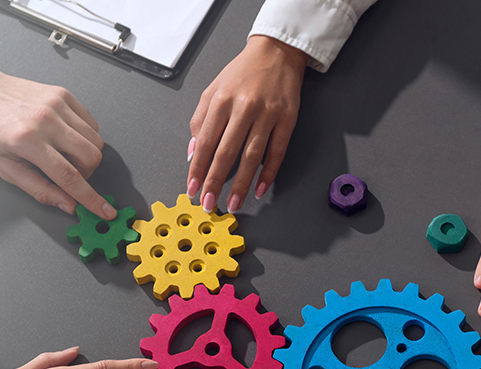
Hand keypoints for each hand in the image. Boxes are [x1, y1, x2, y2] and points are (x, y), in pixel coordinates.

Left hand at [0, 54, 113, 219]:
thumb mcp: (3, 167)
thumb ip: (39, 188)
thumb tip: (67, 204)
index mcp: (27, 141)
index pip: (70, 177)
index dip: (91, 198)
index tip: (105, 210)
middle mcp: (45, 120)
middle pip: (91, 157)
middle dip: (87, 173)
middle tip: (70, 174)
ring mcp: (56, 104)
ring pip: (95, 140)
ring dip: (87, 155)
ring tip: (65, 154)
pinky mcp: (62, 94)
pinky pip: (91, 123)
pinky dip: (85, 136)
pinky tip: (67, 137)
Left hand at [186, 35, 307, 213]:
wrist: (276, 52)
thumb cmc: (243, 73)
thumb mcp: (213, 89)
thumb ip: (200, 119)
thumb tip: (193, 153)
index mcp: (221, 100)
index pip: (205, 141)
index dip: (198, 169)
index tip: (193, 189)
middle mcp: (244, 107)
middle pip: (227, 152)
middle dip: (216, 182)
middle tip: (210, 204)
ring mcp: (267, 114)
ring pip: (252, 156)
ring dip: (242, 184)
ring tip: (234, 203)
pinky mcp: (287, 119)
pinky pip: (277, 152)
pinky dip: (268, 173)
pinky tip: (260, 188)